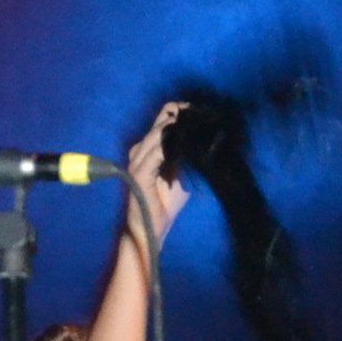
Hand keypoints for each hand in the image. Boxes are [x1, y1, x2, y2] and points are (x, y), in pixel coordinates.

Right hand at [123, 102, 191, 247]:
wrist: (151, 228)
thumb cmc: (166, 204)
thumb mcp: (182, 174)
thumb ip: (186, 155)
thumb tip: (203, 139)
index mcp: (149, 149)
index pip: (162, 120)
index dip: (179, 112)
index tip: (199, 112)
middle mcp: (141, 150)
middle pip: (161, 122)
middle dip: (182, 118)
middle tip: (203, 116)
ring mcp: (138, 161)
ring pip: (157, 134)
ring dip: (176, 130)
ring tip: (196, 127)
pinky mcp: (139, 173)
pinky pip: (155, 154)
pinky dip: (170, 147)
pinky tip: (185, 145)